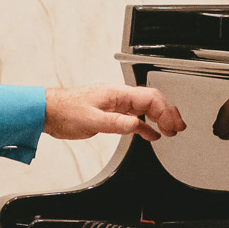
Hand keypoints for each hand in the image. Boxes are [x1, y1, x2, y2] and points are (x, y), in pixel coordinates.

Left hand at [44, 83, 184, 140]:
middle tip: (179, 127)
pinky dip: (146, 125)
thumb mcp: (93, 120)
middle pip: (152, 100)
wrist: (50, 111)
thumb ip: (117, 123)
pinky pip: (135, 117)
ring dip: (161, 117)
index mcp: (118, 94)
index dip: (164, 112)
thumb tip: (138, 125)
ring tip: (172, 129)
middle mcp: (119, 96)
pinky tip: (152, 133)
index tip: (171, 126)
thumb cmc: (66, 111)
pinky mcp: (111, 112)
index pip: (150, 99)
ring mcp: (116, 103)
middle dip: (169, 113)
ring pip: (146, 108)